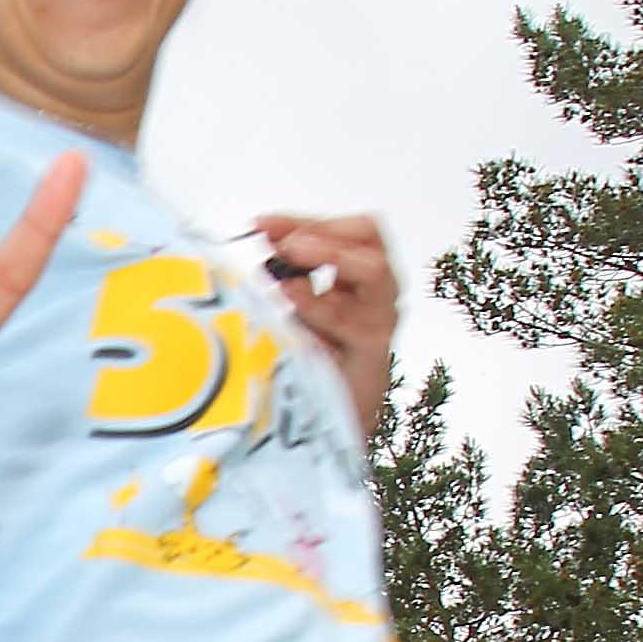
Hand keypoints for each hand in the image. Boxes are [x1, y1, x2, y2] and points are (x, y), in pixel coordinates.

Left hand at [253, 210, 398, 435]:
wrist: (330, 421)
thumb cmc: (313, 359)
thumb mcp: (295, 306)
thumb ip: (286, 270)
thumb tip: (261, 231)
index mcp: (360, 274)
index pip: (344, 228)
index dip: (304, 220)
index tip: (261, 224)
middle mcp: (378, 292)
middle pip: (369, 237)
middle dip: (320, 233)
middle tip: (280, 244)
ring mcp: (381, 321)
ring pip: (372, 270)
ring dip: (326, 260)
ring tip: (286, 269)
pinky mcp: (374, 354)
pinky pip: (356, 322)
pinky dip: (322, 307)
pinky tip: (291, 300)